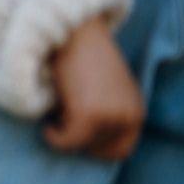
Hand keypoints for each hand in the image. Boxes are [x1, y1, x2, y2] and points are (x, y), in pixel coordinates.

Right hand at [44, 17, 144, 160]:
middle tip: (64, 125)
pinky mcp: (89, 115)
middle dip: (81, 142)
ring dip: (67, 138)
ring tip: (54, 120)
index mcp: (135, 109)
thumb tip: (84, 138)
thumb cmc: (82, 55)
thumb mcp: (104, 87)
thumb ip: (104, 110)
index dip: (97, 148)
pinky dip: (54, 137)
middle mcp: (128, 115)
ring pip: (83, 146)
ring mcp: (110, 116)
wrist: (73, 32)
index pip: (122, 149)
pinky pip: (67, 141)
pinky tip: (47, 126)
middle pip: (102, 151)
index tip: (78, 138)